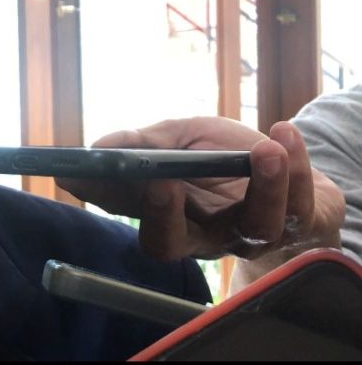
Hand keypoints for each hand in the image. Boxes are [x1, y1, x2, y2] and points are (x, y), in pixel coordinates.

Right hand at [56, 117, 345, 263]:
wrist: (282, 161)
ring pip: (256, 226)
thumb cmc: (219, 154)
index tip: (77, 175)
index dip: (105, 202)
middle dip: (162, 216)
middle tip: (159, 182)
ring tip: (265, 148)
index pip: (115, 210)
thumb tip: (96, 149)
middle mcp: (203, 235)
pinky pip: (300, 201)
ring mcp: (250, 232)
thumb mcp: (177, 137)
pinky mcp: (297, 219)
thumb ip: (142, 144)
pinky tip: (282, 135)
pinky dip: (295, 165)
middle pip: (173, 242)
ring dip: (263, 186)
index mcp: (165, 217)